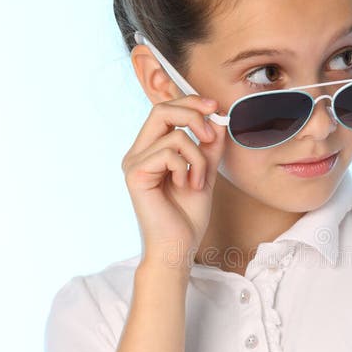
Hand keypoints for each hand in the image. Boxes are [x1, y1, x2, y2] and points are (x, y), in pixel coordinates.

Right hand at [121, 93, 227, 267]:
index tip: (216, 107)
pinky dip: (188, 168)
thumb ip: (209, 147)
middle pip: (161, 110)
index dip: (191, 102)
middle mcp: (137, 153)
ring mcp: (133, 163)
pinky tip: (186, 187)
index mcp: (150, 150)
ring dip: (198, 157)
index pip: (166, 111)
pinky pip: (170, 153)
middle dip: (193, 114)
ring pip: (174, 135)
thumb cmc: (187, 217)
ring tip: (198, 181)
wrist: (177, 248)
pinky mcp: (135, 174)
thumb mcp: (204, 173)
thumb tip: (218, 119)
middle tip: (212, 134)